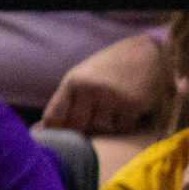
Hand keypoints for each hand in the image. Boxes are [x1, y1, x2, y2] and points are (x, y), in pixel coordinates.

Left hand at [42, 33, 167, 132]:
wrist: (149, 53)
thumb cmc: (111, 68)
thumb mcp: (83, 78)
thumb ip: (65, 102)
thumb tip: (39, 129)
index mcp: (73, 82)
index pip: (54, 117)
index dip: (55, 131)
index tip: (61, 136)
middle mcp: (90, 89)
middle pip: (77, 127)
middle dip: (84, 129)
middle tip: (96, 120)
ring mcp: (112, 97)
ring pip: (102, 129)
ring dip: (107, 125)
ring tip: (115, 109)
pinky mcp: (133, 105)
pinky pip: (123, 128)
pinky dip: (125, 123)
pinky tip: (129, 110)